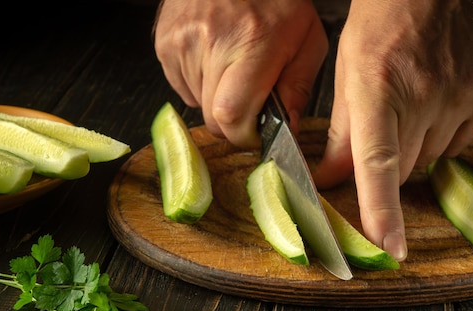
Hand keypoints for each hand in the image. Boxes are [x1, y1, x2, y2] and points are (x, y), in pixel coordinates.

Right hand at [153, 0, 328, 146]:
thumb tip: (286, 128)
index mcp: (252, 44)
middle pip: (213, 118)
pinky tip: (215, 60)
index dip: (244, 135)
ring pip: (197, 104)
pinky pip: (182, 87)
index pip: (232, 115)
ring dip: (216, 100)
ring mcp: (182, 42)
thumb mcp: (307, 41)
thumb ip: (299, 88)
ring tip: (233, 69)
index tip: (256, 132)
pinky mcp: (165, 42)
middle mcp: (211, 42)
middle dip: (233, 122)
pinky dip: (199, 85)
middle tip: (249, 101)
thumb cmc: (278, 1)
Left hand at [314, 0, 472, 260]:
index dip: (382, 210)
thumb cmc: (382, 21)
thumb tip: (332, 179)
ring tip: (410, 103)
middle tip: (384, 126)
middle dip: (386, 163)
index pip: (378, 163)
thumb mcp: (348, 71)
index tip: (390, 247)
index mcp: (379, 86)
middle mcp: (423, 95)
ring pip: (430, 158)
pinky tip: (434, 103)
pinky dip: (441, 136)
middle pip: (402, 168)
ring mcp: (460, 96)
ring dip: (415, 147)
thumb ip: (343, 132)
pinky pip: (458, 144)